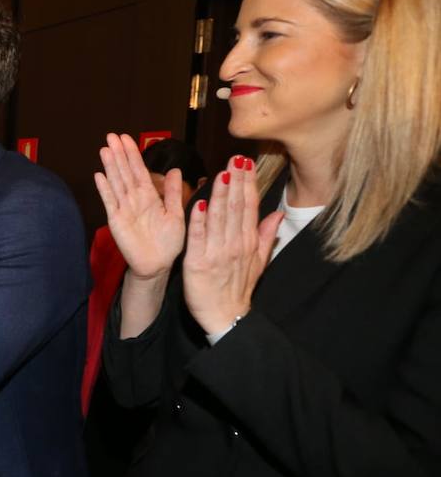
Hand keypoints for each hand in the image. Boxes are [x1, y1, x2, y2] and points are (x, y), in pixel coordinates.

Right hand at [94, 133, 186, 278]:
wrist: (157, 265)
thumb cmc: (168, 242)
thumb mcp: (177, 214)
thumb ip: (173, 193)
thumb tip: (175, 170)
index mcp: (150, 196)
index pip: (139, 171)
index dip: (133, 154)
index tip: (127, 138)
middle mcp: (135, 199)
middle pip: (125, 172)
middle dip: (119, 154)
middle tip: (112, 135)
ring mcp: (124, 209)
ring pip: (117, 183)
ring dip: (110, 166)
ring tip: (104, 149)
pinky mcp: (116, 220)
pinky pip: (110, 202)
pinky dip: (104, 189)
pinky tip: (99, 175)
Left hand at [183, 156, 280, 335]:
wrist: (225, 317)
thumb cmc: (238, 287)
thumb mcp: (258, 261)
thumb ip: (266, 235)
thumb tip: (278, 213)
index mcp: (247, 242)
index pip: (248, 207)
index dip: (247, 184)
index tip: (245, 163)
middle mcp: (235, 245)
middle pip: (236, 208)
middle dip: (236, 183)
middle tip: (235, 160)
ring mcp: (217, 253)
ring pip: (219, 219)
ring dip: (220, 196)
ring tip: (222, 174)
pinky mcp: (198, 263)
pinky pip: (198, 239)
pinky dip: (199, 222)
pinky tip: (198, 204)